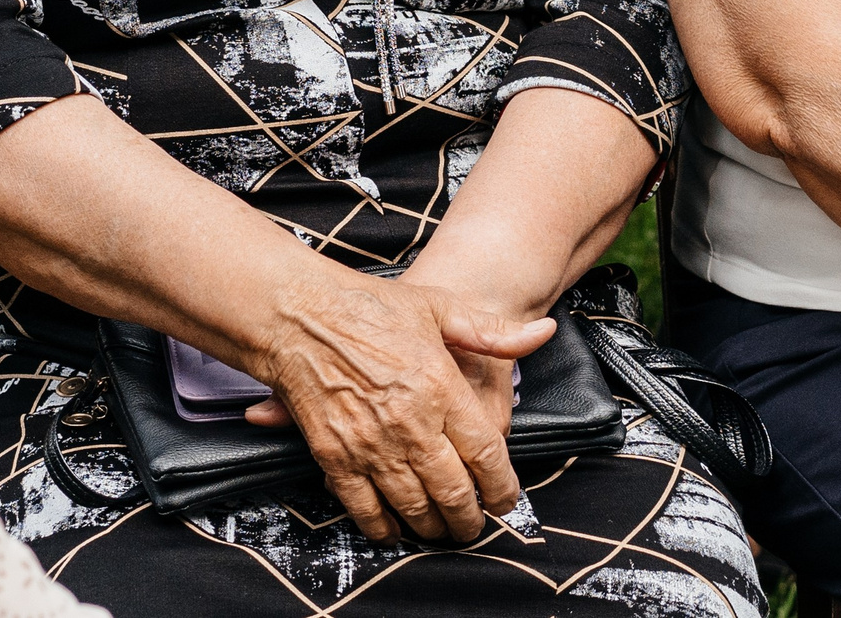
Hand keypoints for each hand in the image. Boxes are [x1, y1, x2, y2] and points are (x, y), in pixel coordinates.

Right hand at [244, 273, 553, 542]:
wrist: (297, 314)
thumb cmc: (370, 307)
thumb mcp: (441, 308)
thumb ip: (494, 333)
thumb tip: (543, 334)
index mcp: (441, 387)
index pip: (486, 453)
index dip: (502, 486)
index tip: (506, 500)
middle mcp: (411, 423)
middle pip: (453, 489)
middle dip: (469, 518)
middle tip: (475, 527)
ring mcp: (370, 443)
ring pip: (413, 504)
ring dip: (432, 526)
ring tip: (443, 533)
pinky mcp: (334, 456)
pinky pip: (364, 506)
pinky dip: (382, 526)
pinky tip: (394, 530)